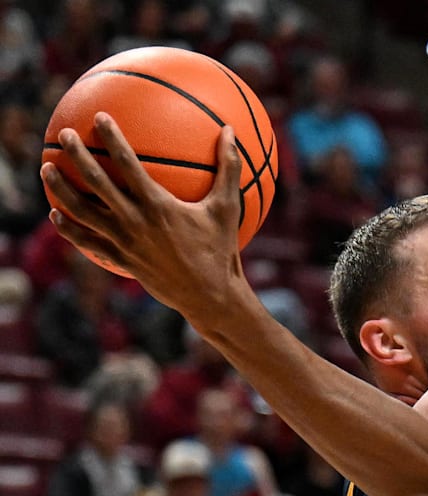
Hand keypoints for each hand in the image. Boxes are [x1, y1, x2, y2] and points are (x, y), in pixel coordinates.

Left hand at [40, 112, 246, 324]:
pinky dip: (69, 227)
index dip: (112, 139)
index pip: (128, 164)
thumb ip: (229, 167)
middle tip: (64, 134)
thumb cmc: (221, 249)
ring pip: (82, 211)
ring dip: (61, 188)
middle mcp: (135, 221)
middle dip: (76, 155)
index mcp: (158, 205)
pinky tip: (56, 213)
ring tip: (46, 167)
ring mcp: (124, 242)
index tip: (100, 117)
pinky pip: (87, 241)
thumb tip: (229, 130)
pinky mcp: (120, 259)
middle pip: (96, 183)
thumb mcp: (227, 207)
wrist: (208, 295)